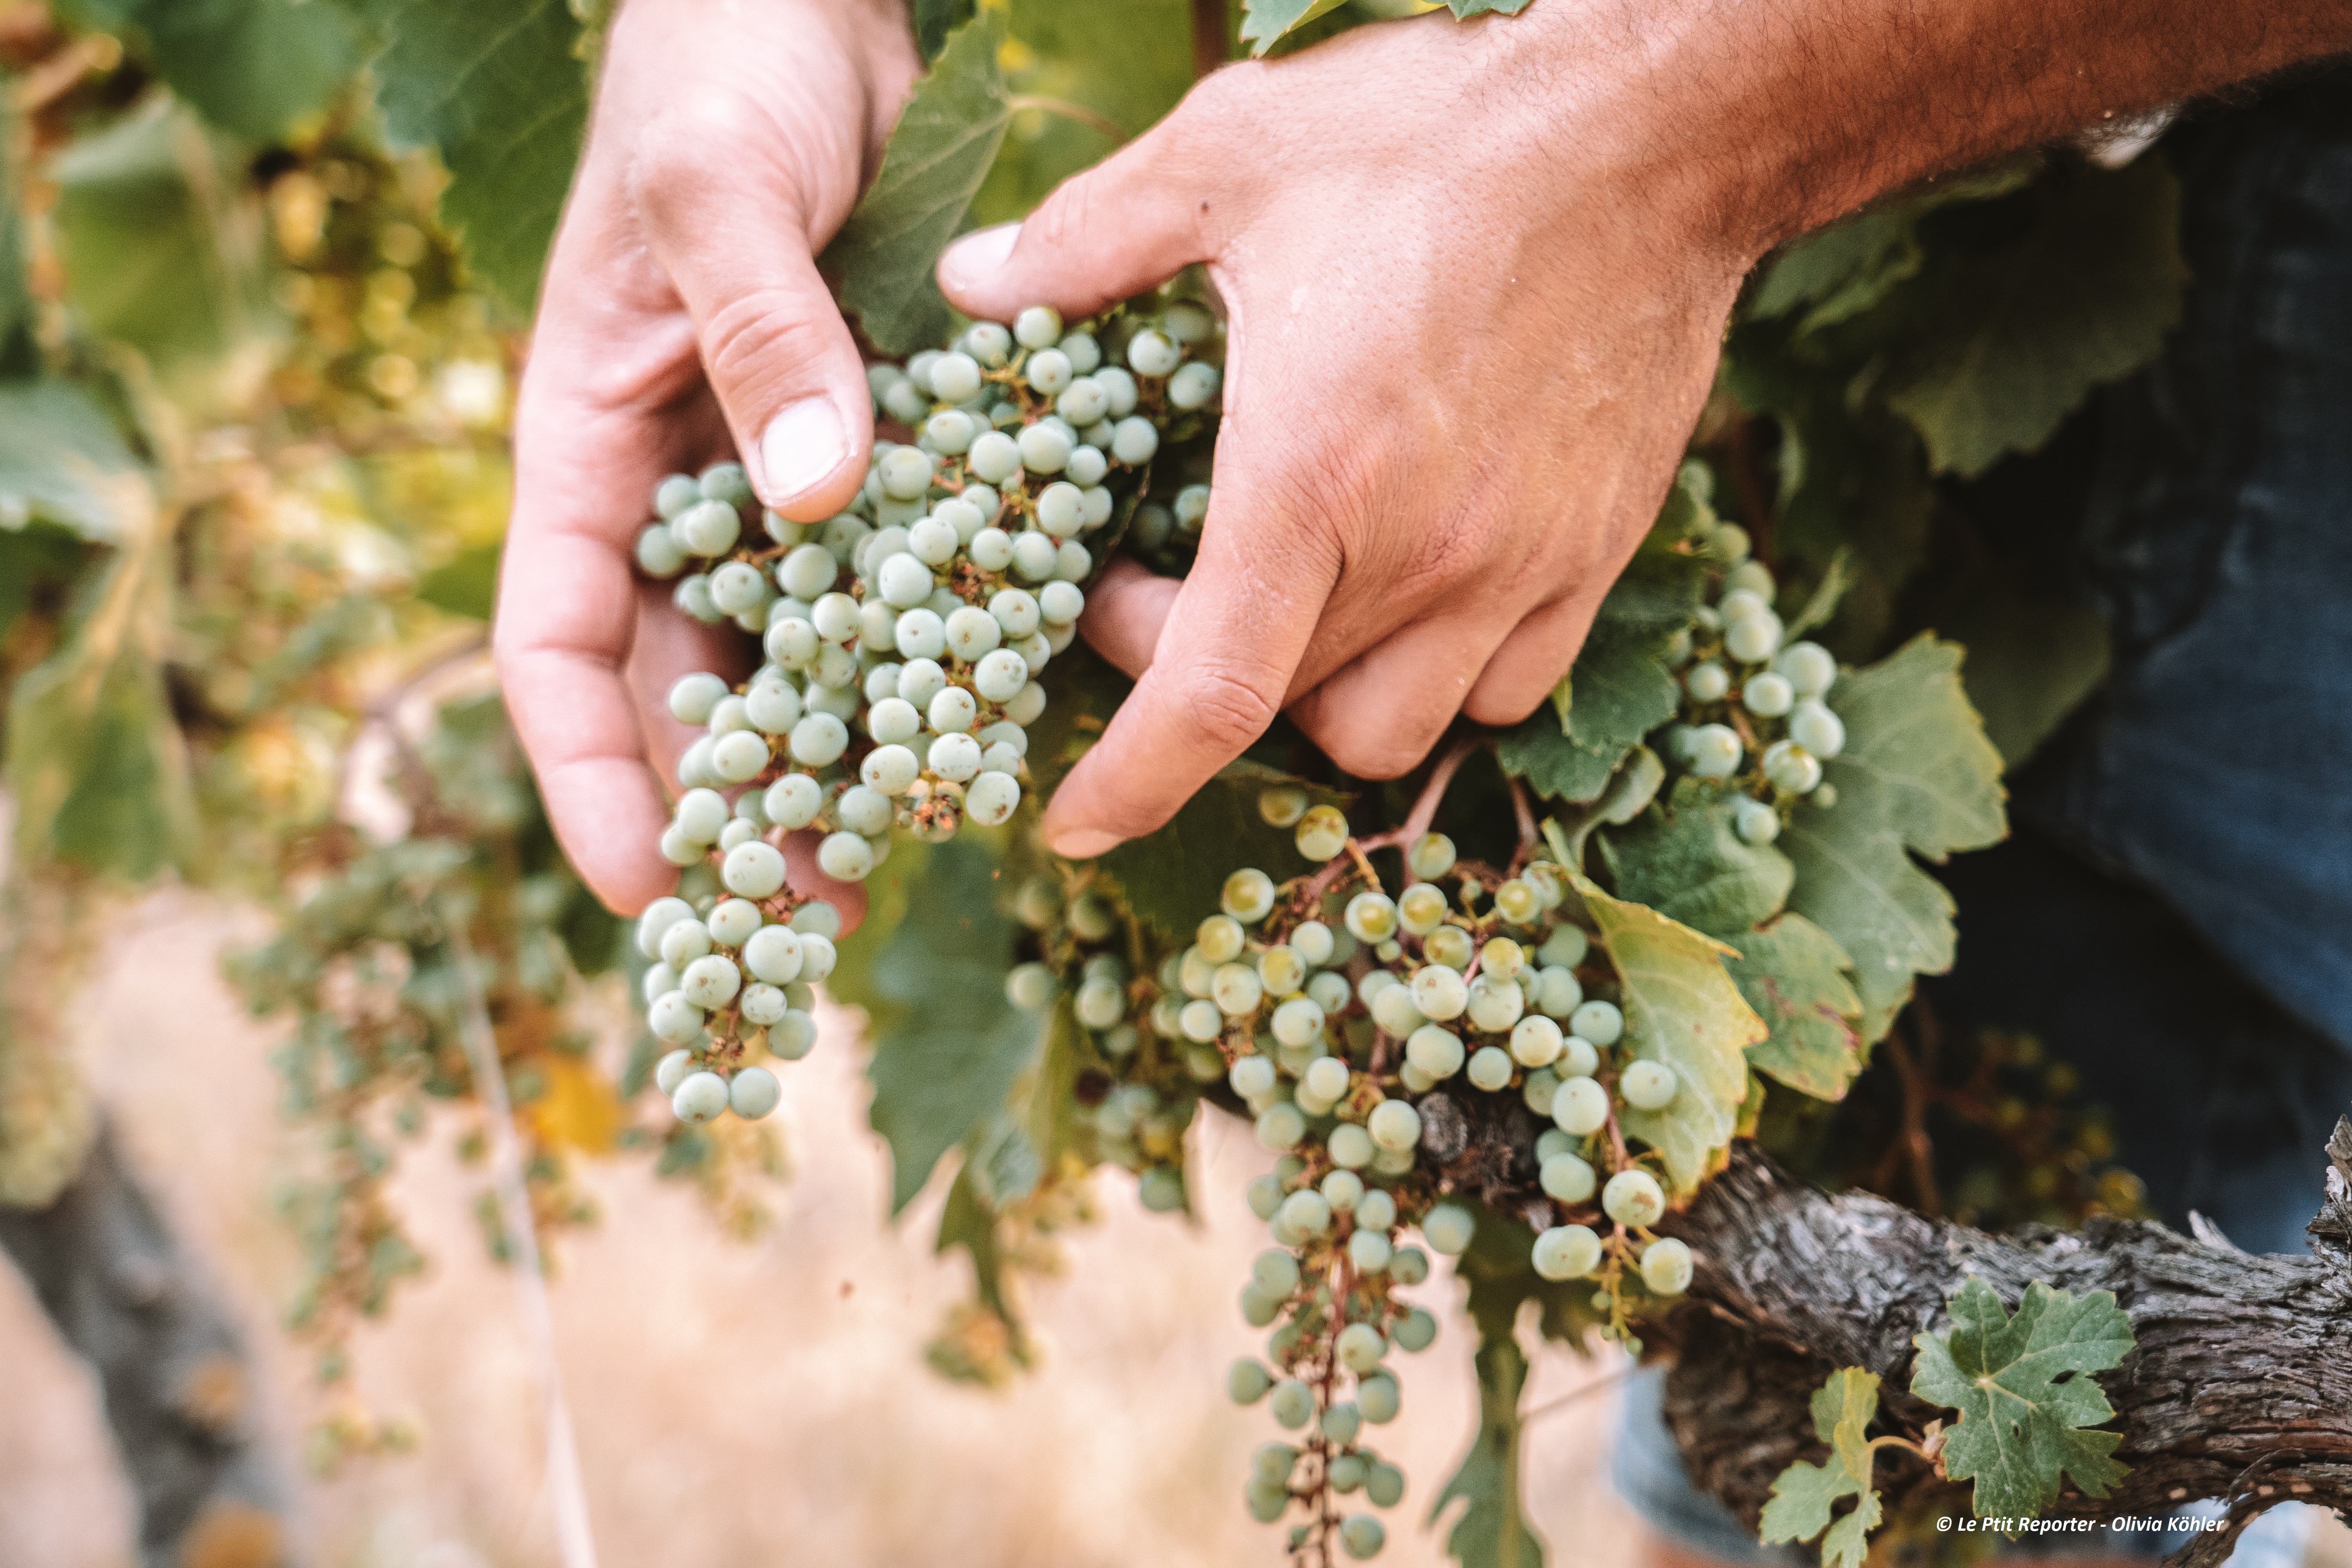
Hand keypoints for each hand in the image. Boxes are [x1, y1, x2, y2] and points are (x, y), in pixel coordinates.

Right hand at [494, 0, 917, 912]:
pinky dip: (915, 655)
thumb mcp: (715, 186)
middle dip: (729, 806)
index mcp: (589, 442)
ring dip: (826, 764)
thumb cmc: (723, 70)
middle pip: (682, 682)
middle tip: (795, 921)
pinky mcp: (876, 449)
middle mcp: (681, 484)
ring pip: (789, 656)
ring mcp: (779, 475)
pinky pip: (889, 578)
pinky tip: (968, 727)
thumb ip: (757, 331)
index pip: (557, 643)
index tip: (645, 881)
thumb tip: (812, 495)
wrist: (810, 5)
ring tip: (882, 863)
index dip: (589, 771)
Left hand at [938, 10, 1753, 859]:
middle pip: (1284, 713)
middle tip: (1154, 584)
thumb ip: (1089, 237)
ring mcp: (1524, 567)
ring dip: (1317, 694)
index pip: (1208, 697)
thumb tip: (973, 282)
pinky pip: (1507, 688)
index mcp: (1312, 476)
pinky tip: (1409, 588)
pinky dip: (1439, 676)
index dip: (1131, 783)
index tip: (1076, 823)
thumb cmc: (1438, 133)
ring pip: (1398, 727)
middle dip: (1193, 680)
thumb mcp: (1231, 153)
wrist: (1654, 129)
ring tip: (1286, 598)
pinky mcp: (1596, 555)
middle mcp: (1425, 553)